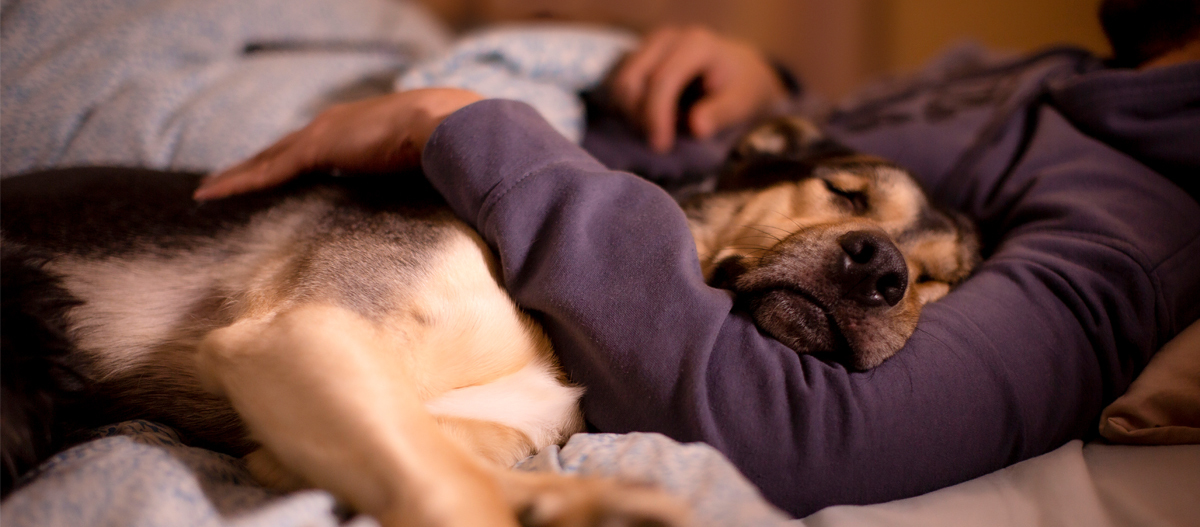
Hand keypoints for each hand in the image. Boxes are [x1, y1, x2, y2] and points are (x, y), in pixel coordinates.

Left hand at [194, 88, 484, 199]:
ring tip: (211, 190)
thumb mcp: (428, 167)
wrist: (451, 126)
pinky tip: (213, 193)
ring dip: (239, 175)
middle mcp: (336, 126)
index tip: (278, 176)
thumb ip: (418, 182)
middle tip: (228, 182)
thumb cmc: (451, 148)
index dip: (293, 162)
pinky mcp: (316, 147)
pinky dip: (239, 181)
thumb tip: (433, 209)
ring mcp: (323, 134)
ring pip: (268, 159)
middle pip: (284, 151)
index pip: (317, 149)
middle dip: (258, 166)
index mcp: (361, 129)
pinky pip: (268, 170)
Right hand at [608, 26, 788, 152]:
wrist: (739, 70)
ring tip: (661, 130)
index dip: (656, 116)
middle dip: (641, 117)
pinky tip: (654, 120)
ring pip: (621, 85)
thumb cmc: (742, 88)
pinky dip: (631, 110)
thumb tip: (697, 128)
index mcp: (695, 45)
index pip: (662, 81)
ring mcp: (650, 44)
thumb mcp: (741, 103)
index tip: (662, 146)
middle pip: (632, 81)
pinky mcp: (640, 56)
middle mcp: (668, 38)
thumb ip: (720, 114)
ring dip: (633, 115)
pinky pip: (621, 87)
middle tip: (660, 142)